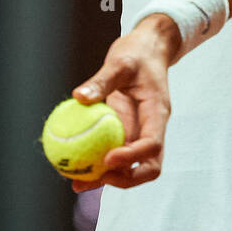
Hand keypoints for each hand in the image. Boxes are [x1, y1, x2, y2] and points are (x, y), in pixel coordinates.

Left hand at [68, 17, 180, 192]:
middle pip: (148, 166)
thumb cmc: (138, 52)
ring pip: (130, 165)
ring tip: (77, 182)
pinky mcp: (126, 130)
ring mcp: (139, 131)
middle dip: (124, 178)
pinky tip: (74, 166)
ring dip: (107, 177)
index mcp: (157, 112)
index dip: (132, 157)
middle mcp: (151, 127)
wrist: (148, 48)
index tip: (107, 158)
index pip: (152, 144)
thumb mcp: (120, 62)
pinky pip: (114, 151)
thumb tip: (79, 97)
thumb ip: (102, 80)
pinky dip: (97, 162)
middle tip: (96, 176)